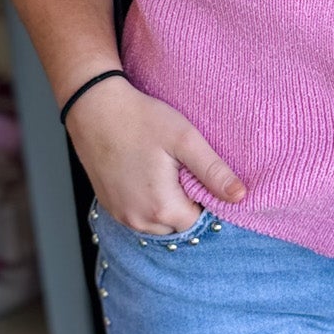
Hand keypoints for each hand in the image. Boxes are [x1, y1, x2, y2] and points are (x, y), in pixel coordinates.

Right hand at [65, 76, 245, 234]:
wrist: (93, 107)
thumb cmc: (140, 119)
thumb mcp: (184, 139)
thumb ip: (213, 171)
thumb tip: (240, 196)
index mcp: (162, 209)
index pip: (200, 221)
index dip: (206, 199)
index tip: (200, 174)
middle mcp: (139, 221)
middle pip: (179, 226)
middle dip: (186, 203)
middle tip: (182, 169)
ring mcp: (121, 216)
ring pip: (158, 223)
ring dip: (166, 205)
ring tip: (164, 170)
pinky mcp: (109, 206)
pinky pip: (138, 215)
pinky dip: (147, 202)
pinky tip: (146, 173)